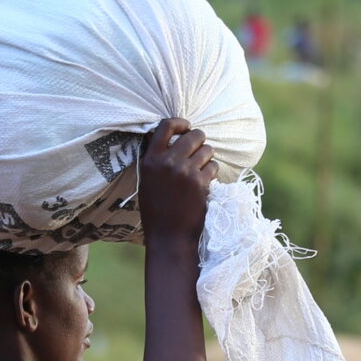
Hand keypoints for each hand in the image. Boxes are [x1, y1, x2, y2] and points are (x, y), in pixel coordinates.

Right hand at [136, 119, 216, 249]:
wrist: (169, 237)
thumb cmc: (156, 212)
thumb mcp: (148, 182)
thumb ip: (156, 160)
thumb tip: (171, 140)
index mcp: (150, 160)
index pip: (165, 126)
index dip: (180, 123)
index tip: (186, 127)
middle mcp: (167, 162)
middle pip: (192, 135)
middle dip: (200, 140)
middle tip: (200, 149)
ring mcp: (185, 172)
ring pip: (206, 149)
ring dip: (207, 157)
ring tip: (202, 169)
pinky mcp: (200, 182)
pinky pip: (213, 166)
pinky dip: (211, 172)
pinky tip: (205, 182)